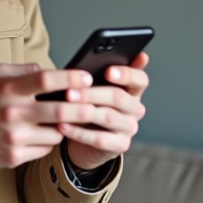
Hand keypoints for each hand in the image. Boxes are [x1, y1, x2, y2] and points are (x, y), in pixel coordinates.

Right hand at [0, 63, 98, 169]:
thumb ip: (22, 71)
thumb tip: (48, 70)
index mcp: (8, 89)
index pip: (46, 80)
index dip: (71, 78)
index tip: (86, 77)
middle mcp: (13, 113)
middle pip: (61, 110)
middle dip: (84, 107)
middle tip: (94, 104)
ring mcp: (14, 138)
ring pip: (57, 133)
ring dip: (65, 127)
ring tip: (63, 120)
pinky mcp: (14, 157)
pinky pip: (45, 149)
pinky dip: (49, 141)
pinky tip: (43, 134)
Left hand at [59, 53, 149, 171]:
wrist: (85, 140)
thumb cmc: (89, 106)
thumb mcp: (92, 88)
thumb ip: (96, 73)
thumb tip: (90, 57)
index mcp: (133, 90)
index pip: (140, 79)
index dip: (126, 74)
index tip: (108, 71)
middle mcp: (135, 109)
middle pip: (119, 97)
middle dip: (92, 93)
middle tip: (70, 91)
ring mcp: (129, 128)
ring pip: (108, 117)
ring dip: (83, 111)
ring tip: (64, 105)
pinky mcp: (120, 145)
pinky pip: (99, 139)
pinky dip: (78, 132)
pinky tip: (62, 126)